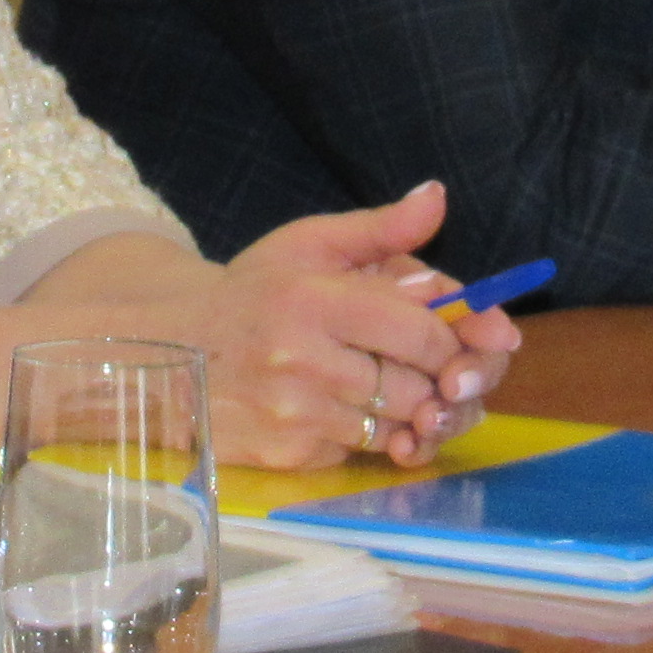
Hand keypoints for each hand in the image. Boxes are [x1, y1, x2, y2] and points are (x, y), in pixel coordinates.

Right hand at [196, 180, 523, 471]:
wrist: (172, 350)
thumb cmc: (253, 292)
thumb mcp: (310, 244)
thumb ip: (381, 229)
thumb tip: (438, 197)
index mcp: (313, 298)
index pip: (421, 331)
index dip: (461, 339)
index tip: (480, 338)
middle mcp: (302, 360)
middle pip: (418, 385)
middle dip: (447, 379)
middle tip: (453, 368)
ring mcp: (295, 415)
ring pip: (397, 425)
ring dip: (421, 412)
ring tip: (415, 388)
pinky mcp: (289, 455)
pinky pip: (363, 451)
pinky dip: (378, 434)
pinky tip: (363, 409)